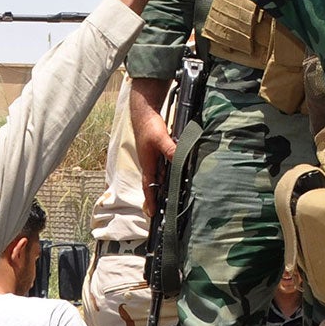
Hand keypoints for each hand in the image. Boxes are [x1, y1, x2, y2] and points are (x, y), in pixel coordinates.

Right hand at [130, 77, 176, 200]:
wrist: (144, 112)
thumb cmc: (149, 126)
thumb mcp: (161, 138)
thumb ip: (170, 150)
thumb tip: (180, 160)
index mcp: (148, 164)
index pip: (149, 186)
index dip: (150, 200)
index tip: (152, 213)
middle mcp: (150, 163)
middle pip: (155, 184)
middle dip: (157, 197)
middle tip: (163, 210)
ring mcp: (153, 157)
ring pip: (160, 175)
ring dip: (165, 185)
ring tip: (173, 197)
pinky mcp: (158, 151)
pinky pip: (164, 166)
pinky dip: (169, 173)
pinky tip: (177, 174)